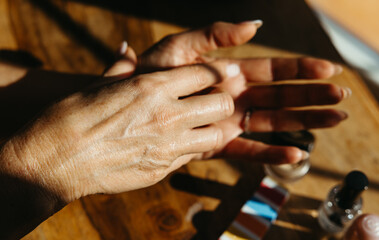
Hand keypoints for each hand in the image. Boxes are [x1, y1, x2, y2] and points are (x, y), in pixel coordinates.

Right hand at [2, 61, 236, 202]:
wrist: (56, 161)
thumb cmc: (72, 117)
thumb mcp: (99, 84)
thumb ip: (122, 66)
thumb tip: (126, 47)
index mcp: (153, 87)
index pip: (205, 73)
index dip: (220, 72)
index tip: (225, 74)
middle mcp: (167, 115)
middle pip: (222, 105)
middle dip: (223, 101)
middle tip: (214, 102)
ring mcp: (168, 146)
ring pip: (216, 135)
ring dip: (212, 129)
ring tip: (199, 126)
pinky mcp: (163, 170)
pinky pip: (192, 157)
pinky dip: (191, 149)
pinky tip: (177, 144)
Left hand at [109, 21, 348, 163]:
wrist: (128, 103)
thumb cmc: (152, 71)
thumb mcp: (182, 47)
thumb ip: (214, 35)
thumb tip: (253, 26)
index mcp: (229, 73)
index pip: (271, 70)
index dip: (299, 68)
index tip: (327, 69)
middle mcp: (234, 97)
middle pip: (280, 96)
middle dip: (311, 95)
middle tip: (341, 95)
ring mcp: (227, 121)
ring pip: (273, 122)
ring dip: (303, 121)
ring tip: (333, 119)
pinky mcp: (217, 143)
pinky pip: (248, 148)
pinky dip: (272, 153)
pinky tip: (296, 153)